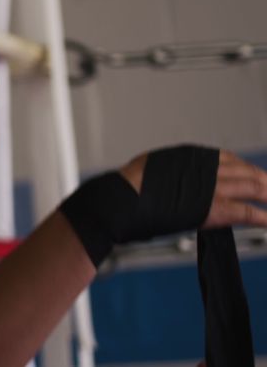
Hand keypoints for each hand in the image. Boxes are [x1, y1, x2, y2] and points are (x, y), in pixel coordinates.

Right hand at [119, 149, 266, 228]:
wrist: (120, 201)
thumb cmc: (126, 189)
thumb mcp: (151, 168)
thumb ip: (170, 172)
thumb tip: (173, 180)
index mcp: (190, 155)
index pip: (228, 159)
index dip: (245, 168)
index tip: (254, 174)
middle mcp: (204, 166)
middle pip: (245, 171)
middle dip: (263, 179)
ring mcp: (210, 186)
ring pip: (251, 187)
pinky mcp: (211, 207)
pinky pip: (245, 211)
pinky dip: (262, 216)